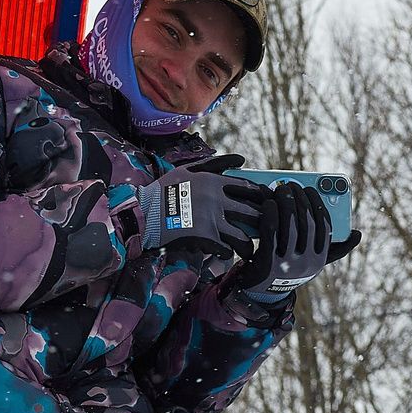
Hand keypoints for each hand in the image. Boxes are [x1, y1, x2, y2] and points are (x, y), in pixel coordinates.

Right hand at [135, 153, 265, 255]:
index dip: (262, 197)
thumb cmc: (166, 189)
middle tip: (266, 228)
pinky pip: (226, 250)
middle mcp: (216, 201)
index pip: (249, 189)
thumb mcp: (189, 169)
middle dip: (263, 222)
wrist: (145, 212)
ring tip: (250, 249)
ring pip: (243, 237)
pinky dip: (228, 253)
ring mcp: (211, 221)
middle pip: (253, 213)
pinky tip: (226, 252)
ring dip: (249, 245)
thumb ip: (217, 163)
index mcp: (215, 182)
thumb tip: (242, 159)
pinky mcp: (204, 239)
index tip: (266, 203)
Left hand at [235, 182, 353, 296]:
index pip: (325, 227)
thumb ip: (334, 249)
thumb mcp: (311, 263)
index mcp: (319, 260)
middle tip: (291, 184)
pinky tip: (268, 203)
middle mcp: (306, 263)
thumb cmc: (288, 269)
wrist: (260, 294)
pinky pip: (271, 231)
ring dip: (285, 201)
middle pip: (307, 222)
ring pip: (290, 224)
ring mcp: (287, 264)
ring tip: (280, 188)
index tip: (310, 189)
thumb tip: (358, 234)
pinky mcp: (267, 262)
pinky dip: (270, 213)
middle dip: (299, 198)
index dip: (318, 204)